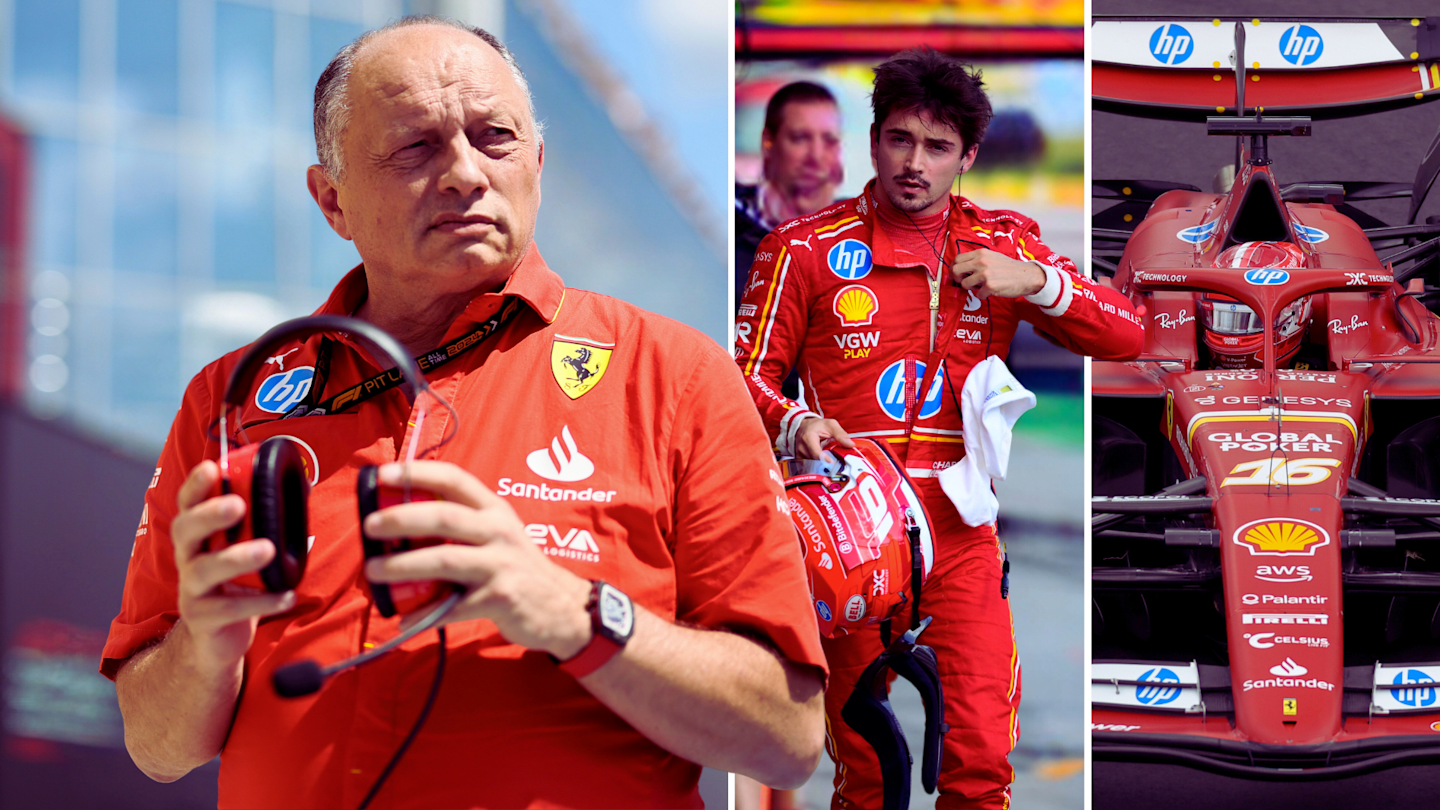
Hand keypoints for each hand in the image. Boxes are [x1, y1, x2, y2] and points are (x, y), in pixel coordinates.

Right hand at [169, 461, 296, 674]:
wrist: (215, 640)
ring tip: (267, 550)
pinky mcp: (203, 619)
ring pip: (204, 570)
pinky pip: (229, 609)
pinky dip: (261, 601)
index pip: (188, 505)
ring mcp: (191, 590)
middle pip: (184, 531)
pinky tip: (286, 595)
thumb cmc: (235, 584)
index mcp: (197, 537)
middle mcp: (187, 558)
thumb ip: (264, 521)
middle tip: (238, 505)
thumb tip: (304, 486)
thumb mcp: (244, 549)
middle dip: (209, 515)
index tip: (212, 468)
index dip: (195, 486)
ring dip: (235, 557)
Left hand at [361, 461, 593, 658]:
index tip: (382, 474)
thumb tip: (398, 525)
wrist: (563, 606)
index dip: (416, 473)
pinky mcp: (500, 599)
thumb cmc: (517, 567)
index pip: (454, 479)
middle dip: (401, 519)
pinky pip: (452, 608)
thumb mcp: (498, 535)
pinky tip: (402, 620)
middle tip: (370, 526)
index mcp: (495, 510)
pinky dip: (423, 615)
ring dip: (402, 566)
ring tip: (373, 571)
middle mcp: (500, 531)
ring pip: (444, 560)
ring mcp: (501, 565)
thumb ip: (460, 526)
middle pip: (444, 517)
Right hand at [794, 417, 853, 460]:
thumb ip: (840, 434)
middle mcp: (801, 447)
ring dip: (822, 464)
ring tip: (830, 460)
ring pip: (813, 464)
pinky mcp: (800, 459)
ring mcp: (799, 454)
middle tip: (837, 464)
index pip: (816, 453)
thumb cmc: (818, 425)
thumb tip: (851, 445)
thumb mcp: (831, 425)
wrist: (804, 426)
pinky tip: (822, 462)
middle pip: (816, 461)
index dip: (825, 460)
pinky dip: (817, 465)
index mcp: (808, 437)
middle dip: (827, 463)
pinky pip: (809, 466)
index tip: (834, 464)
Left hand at [951, 248, 1045, 299]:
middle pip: (955, 271)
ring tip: (982, 286)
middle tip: (965, 282)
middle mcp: (981, 262)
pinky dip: (983, 295)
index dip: (953, 269)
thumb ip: (977, 260)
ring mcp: (985, 274)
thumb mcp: (991, 257)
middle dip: (958, 279)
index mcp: (980, 253)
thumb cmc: (1008, 268)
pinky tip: (991, 290)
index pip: (957, 259)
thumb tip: (959, 269)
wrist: (1026, 275)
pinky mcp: (990, 286)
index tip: (956, 275)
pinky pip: (977, 295)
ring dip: (972, 288)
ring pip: (964, 285)